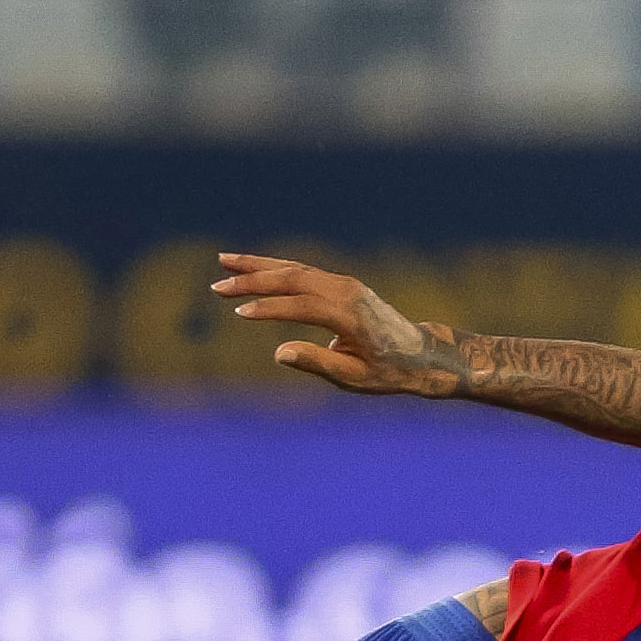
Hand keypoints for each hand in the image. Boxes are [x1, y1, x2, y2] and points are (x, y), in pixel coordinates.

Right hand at [211, 253, 464, 397]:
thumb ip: (317, 363)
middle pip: (294, 279)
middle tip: (217, 288)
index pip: (303, 306)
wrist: (422, 355)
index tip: (240, 313)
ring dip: (258, 266)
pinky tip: (251, 267)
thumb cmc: (390, 372)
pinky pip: (302, 271)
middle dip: (254, 281)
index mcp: (351, 317)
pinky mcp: (341, 284)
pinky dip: (274, 267)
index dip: (271, 309)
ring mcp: (345, 284)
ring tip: (223, 262)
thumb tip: (279, 352)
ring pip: (295, 268)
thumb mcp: (355, 377)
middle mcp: (347, 292)